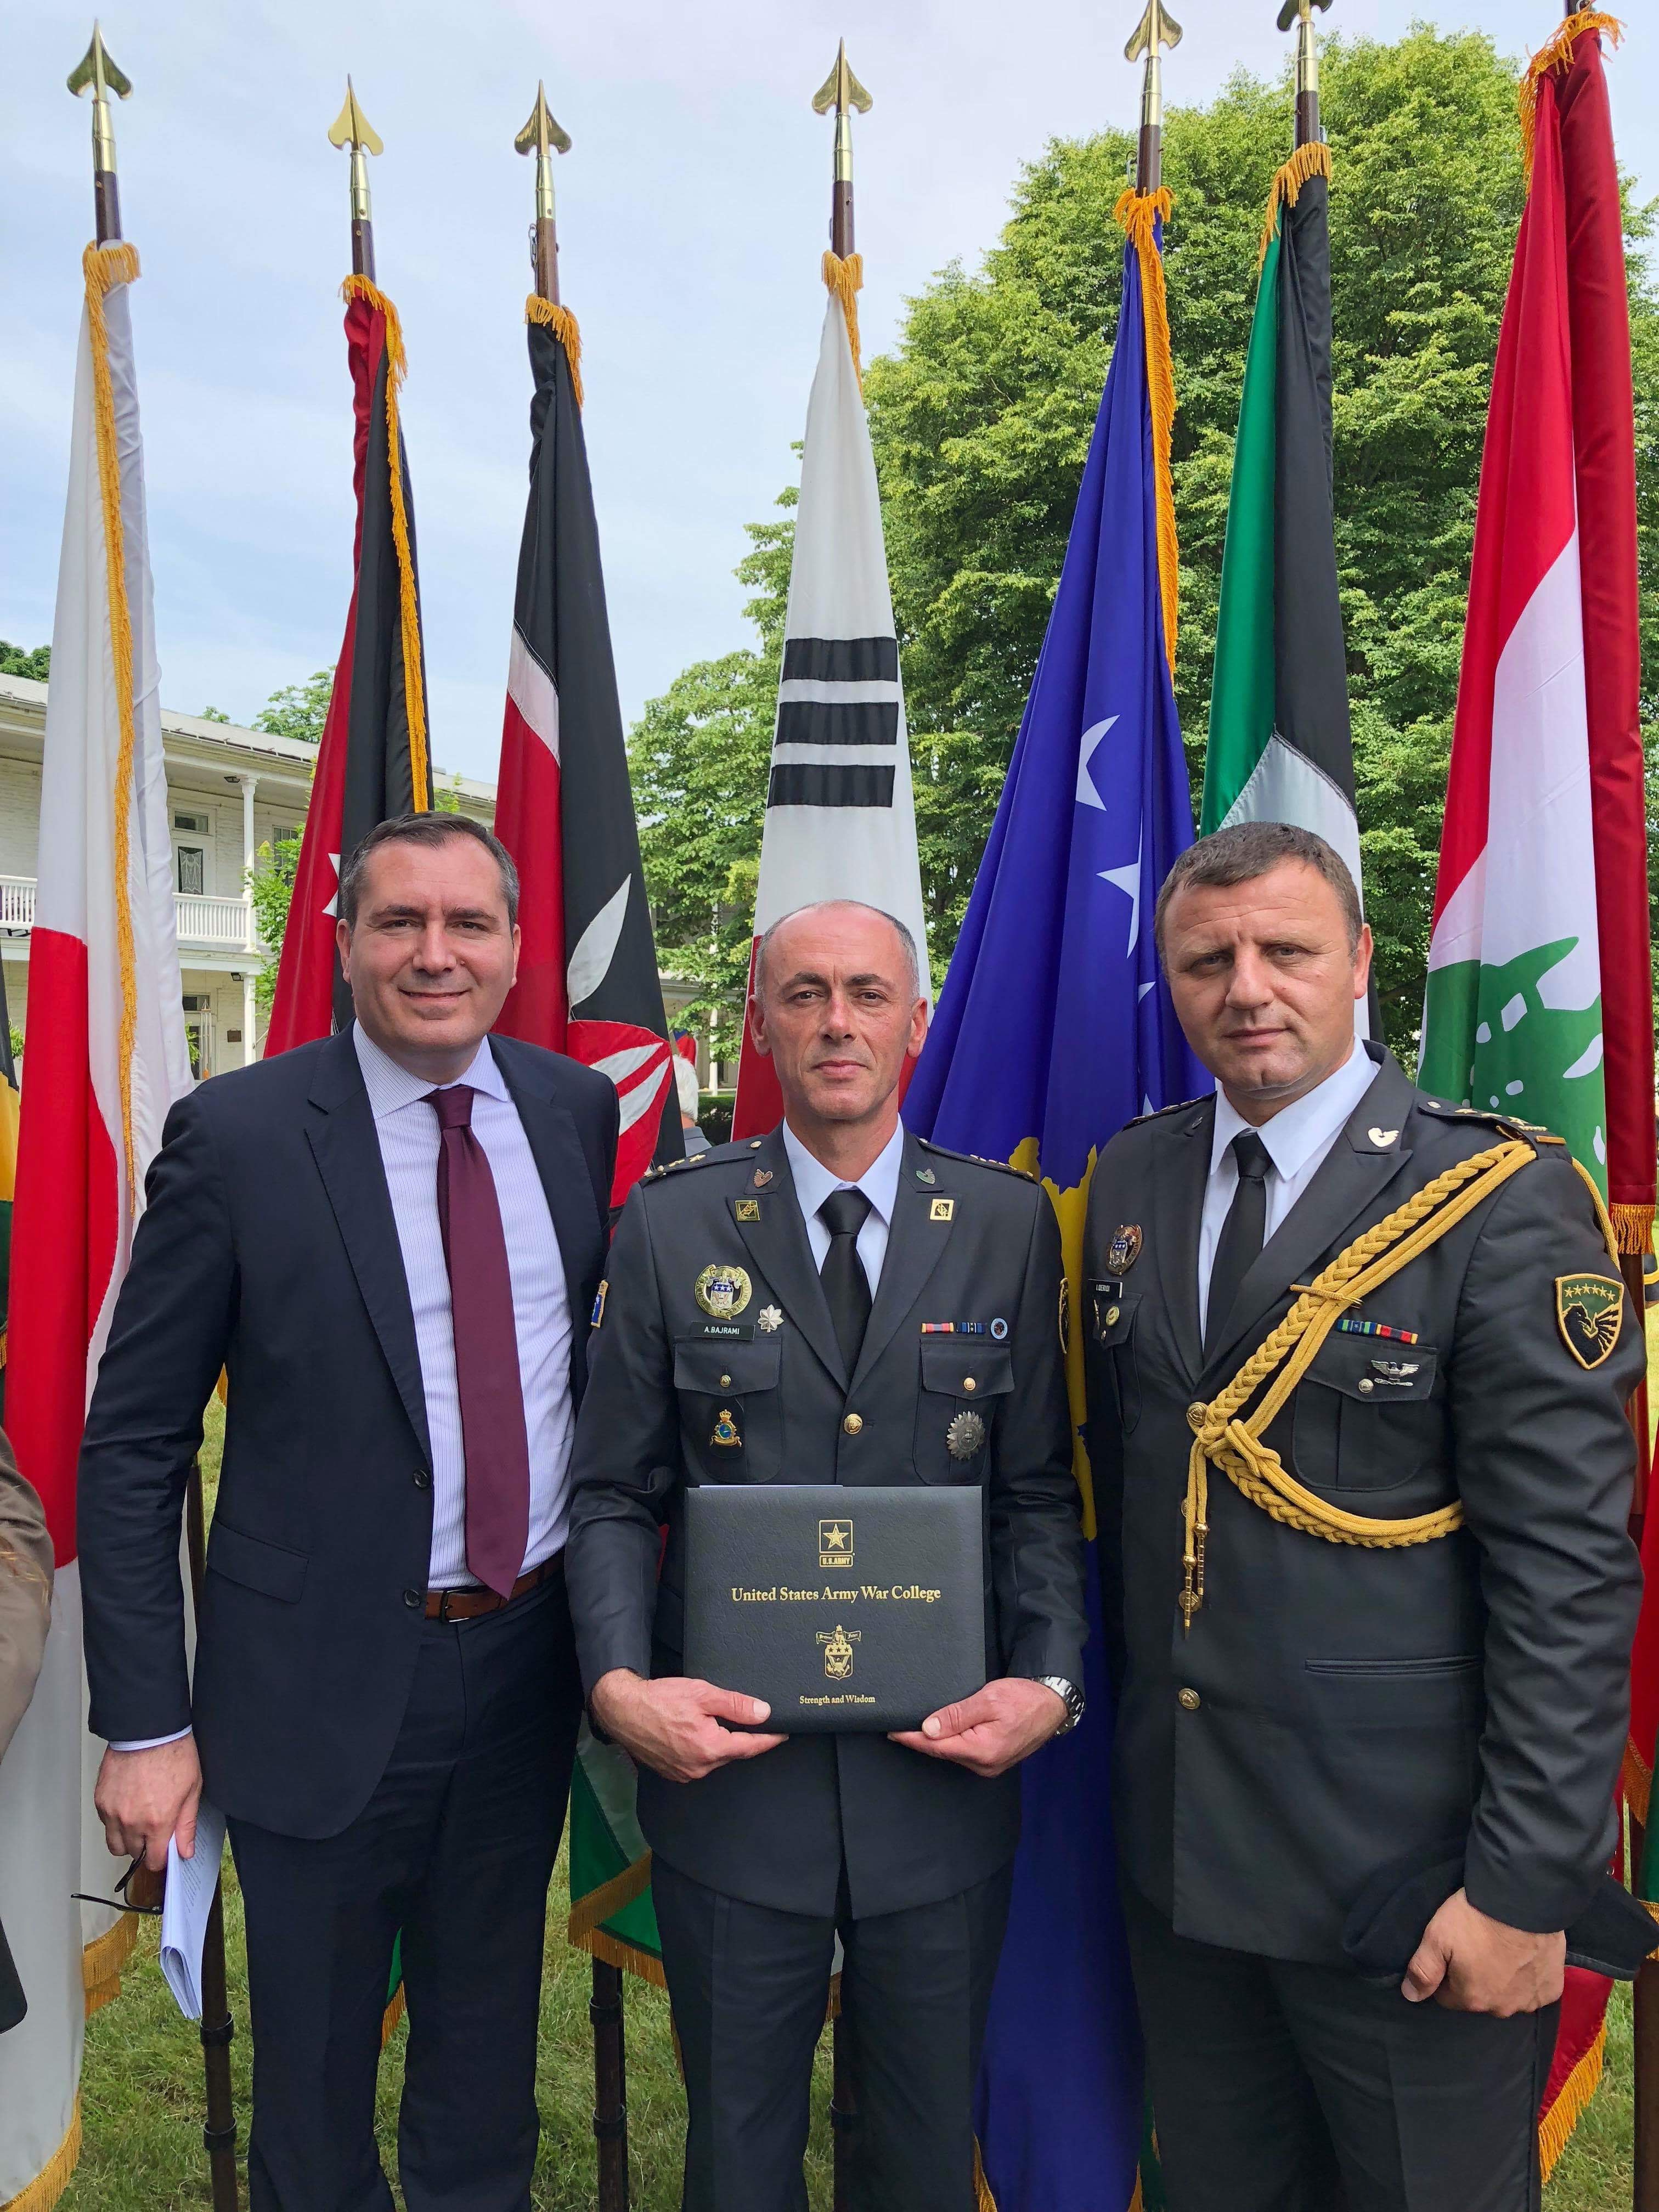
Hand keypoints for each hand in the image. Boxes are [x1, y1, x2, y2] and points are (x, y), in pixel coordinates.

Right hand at [94, 1736, 202, 1873]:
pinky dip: (115, 1822)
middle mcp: (131, 1822)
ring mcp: (113, 1812)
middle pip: (133, 1854)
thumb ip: (186, 1825)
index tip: (164, 1851)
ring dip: (127, 1839)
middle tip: (154, 1831)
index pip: (153, 1861)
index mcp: (157, 1823)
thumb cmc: (174, 1754)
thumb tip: (185, 1852)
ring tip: (139, 1821)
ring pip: (115, 1844)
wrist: (149, 1729)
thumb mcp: (192, 1790)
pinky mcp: (100, 1801)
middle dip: (144, 1847)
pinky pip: (105, 1824)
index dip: (160, 1859)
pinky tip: (128, 1805)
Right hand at [590, 1669, 786, 1784]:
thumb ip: (735, 1705)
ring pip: (715, 1758)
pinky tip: (697, 1733)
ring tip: (717, 1722)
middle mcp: (699, 1767)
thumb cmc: (660, 1698)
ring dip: (721, 1743)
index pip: (750, 1746)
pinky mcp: (672, 1772)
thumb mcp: (702, 1694)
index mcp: (709, 1748)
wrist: (622, 1710)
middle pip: (732, 1752)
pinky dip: (704, 1750)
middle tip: (751, 1720)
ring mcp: (684, 1773)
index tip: (784, 1734)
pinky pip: (698, 1763)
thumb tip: (764, 1713)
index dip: (769, 1739)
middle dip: (742, 1738)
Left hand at [888, 1677, 1067, 1778]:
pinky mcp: (994, 1759)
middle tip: (897, 1725)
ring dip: (934, 1741)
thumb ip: (957, 1715)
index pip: (937, 1746)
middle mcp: (985, 1764)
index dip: (912, 1738)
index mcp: (983, 1750)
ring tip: (912, 1728)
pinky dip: (950, 1743)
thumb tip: (929, 1728)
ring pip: (952, 1753)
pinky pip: (964, 1752)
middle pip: (942, 1751)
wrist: (1052, 1703)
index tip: (892, 1731)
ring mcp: (990, 1764)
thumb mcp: (989, 1699)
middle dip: (920, 1739)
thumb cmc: (1023, 1698)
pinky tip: (939, 1734)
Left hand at [1402, 1888, 1565, 2014]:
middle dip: (1474, 1978)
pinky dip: (1528, 1978)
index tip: (1452, 1952)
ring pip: (1507, 1996)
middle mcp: (1501, 2009)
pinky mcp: (1551, 1990)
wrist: (1524, 1901)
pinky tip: (1525, 1956)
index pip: (1447, 1996)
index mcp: (1471, 1999)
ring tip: (1501, 1949)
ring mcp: (1529, 2002)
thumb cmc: (1476, 1918)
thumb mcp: (1437, 1937)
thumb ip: (1422, 1970)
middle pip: (1478, 1997)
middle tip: (1478, 1946)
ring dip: (1503, 1980)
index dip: (1445, 1974)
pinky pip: (1533, 1990)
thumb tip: (1410, 1996)